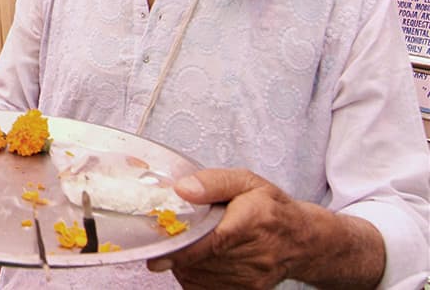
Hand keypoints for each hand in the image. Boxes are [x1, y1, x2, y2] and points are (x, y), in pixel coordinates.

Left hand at [147, 169, 315, 288]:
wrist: (302, 240)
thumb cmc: (271, 207)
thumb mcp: (246, 182)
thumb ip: (213, 182)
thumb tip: (182, 189)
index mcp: (253, 221)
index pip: (214, 242)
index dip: (184, 250)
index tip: (159, 255)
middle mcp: (255, 255)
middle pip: (201, 260)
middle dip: (179, 249)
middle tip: (172, 234)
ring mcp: (251, 278)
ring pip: (200, 276)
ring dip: (185, 262)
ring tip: (192, 243)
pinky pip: (205, 287)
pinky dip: (194, 274)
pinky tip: (199, 259)